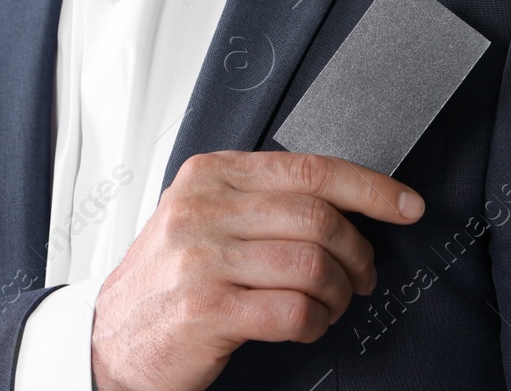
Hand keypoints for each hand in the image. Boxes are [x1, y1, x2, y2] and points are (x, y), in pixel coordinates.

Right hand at [89, 150, 425, 390]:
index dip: (370, 187)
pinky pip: (292, 311)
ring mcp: (202, 258)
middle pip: (318, 217)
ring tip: (330, 305)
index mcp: (210, 175)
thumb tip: (345, 201)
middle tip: (363, 275)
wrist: (104, 342)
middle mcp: (204, 209)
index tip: (406, 205)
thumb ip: (261, 200)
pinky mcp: (205, 309)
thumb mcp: (203, 219)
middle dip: (358, 251)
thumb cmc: (165, 282)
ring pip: (312, 264)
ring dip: (337, 293)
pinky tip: (306, 325)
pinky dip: (314, 322)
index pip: (310, 168)